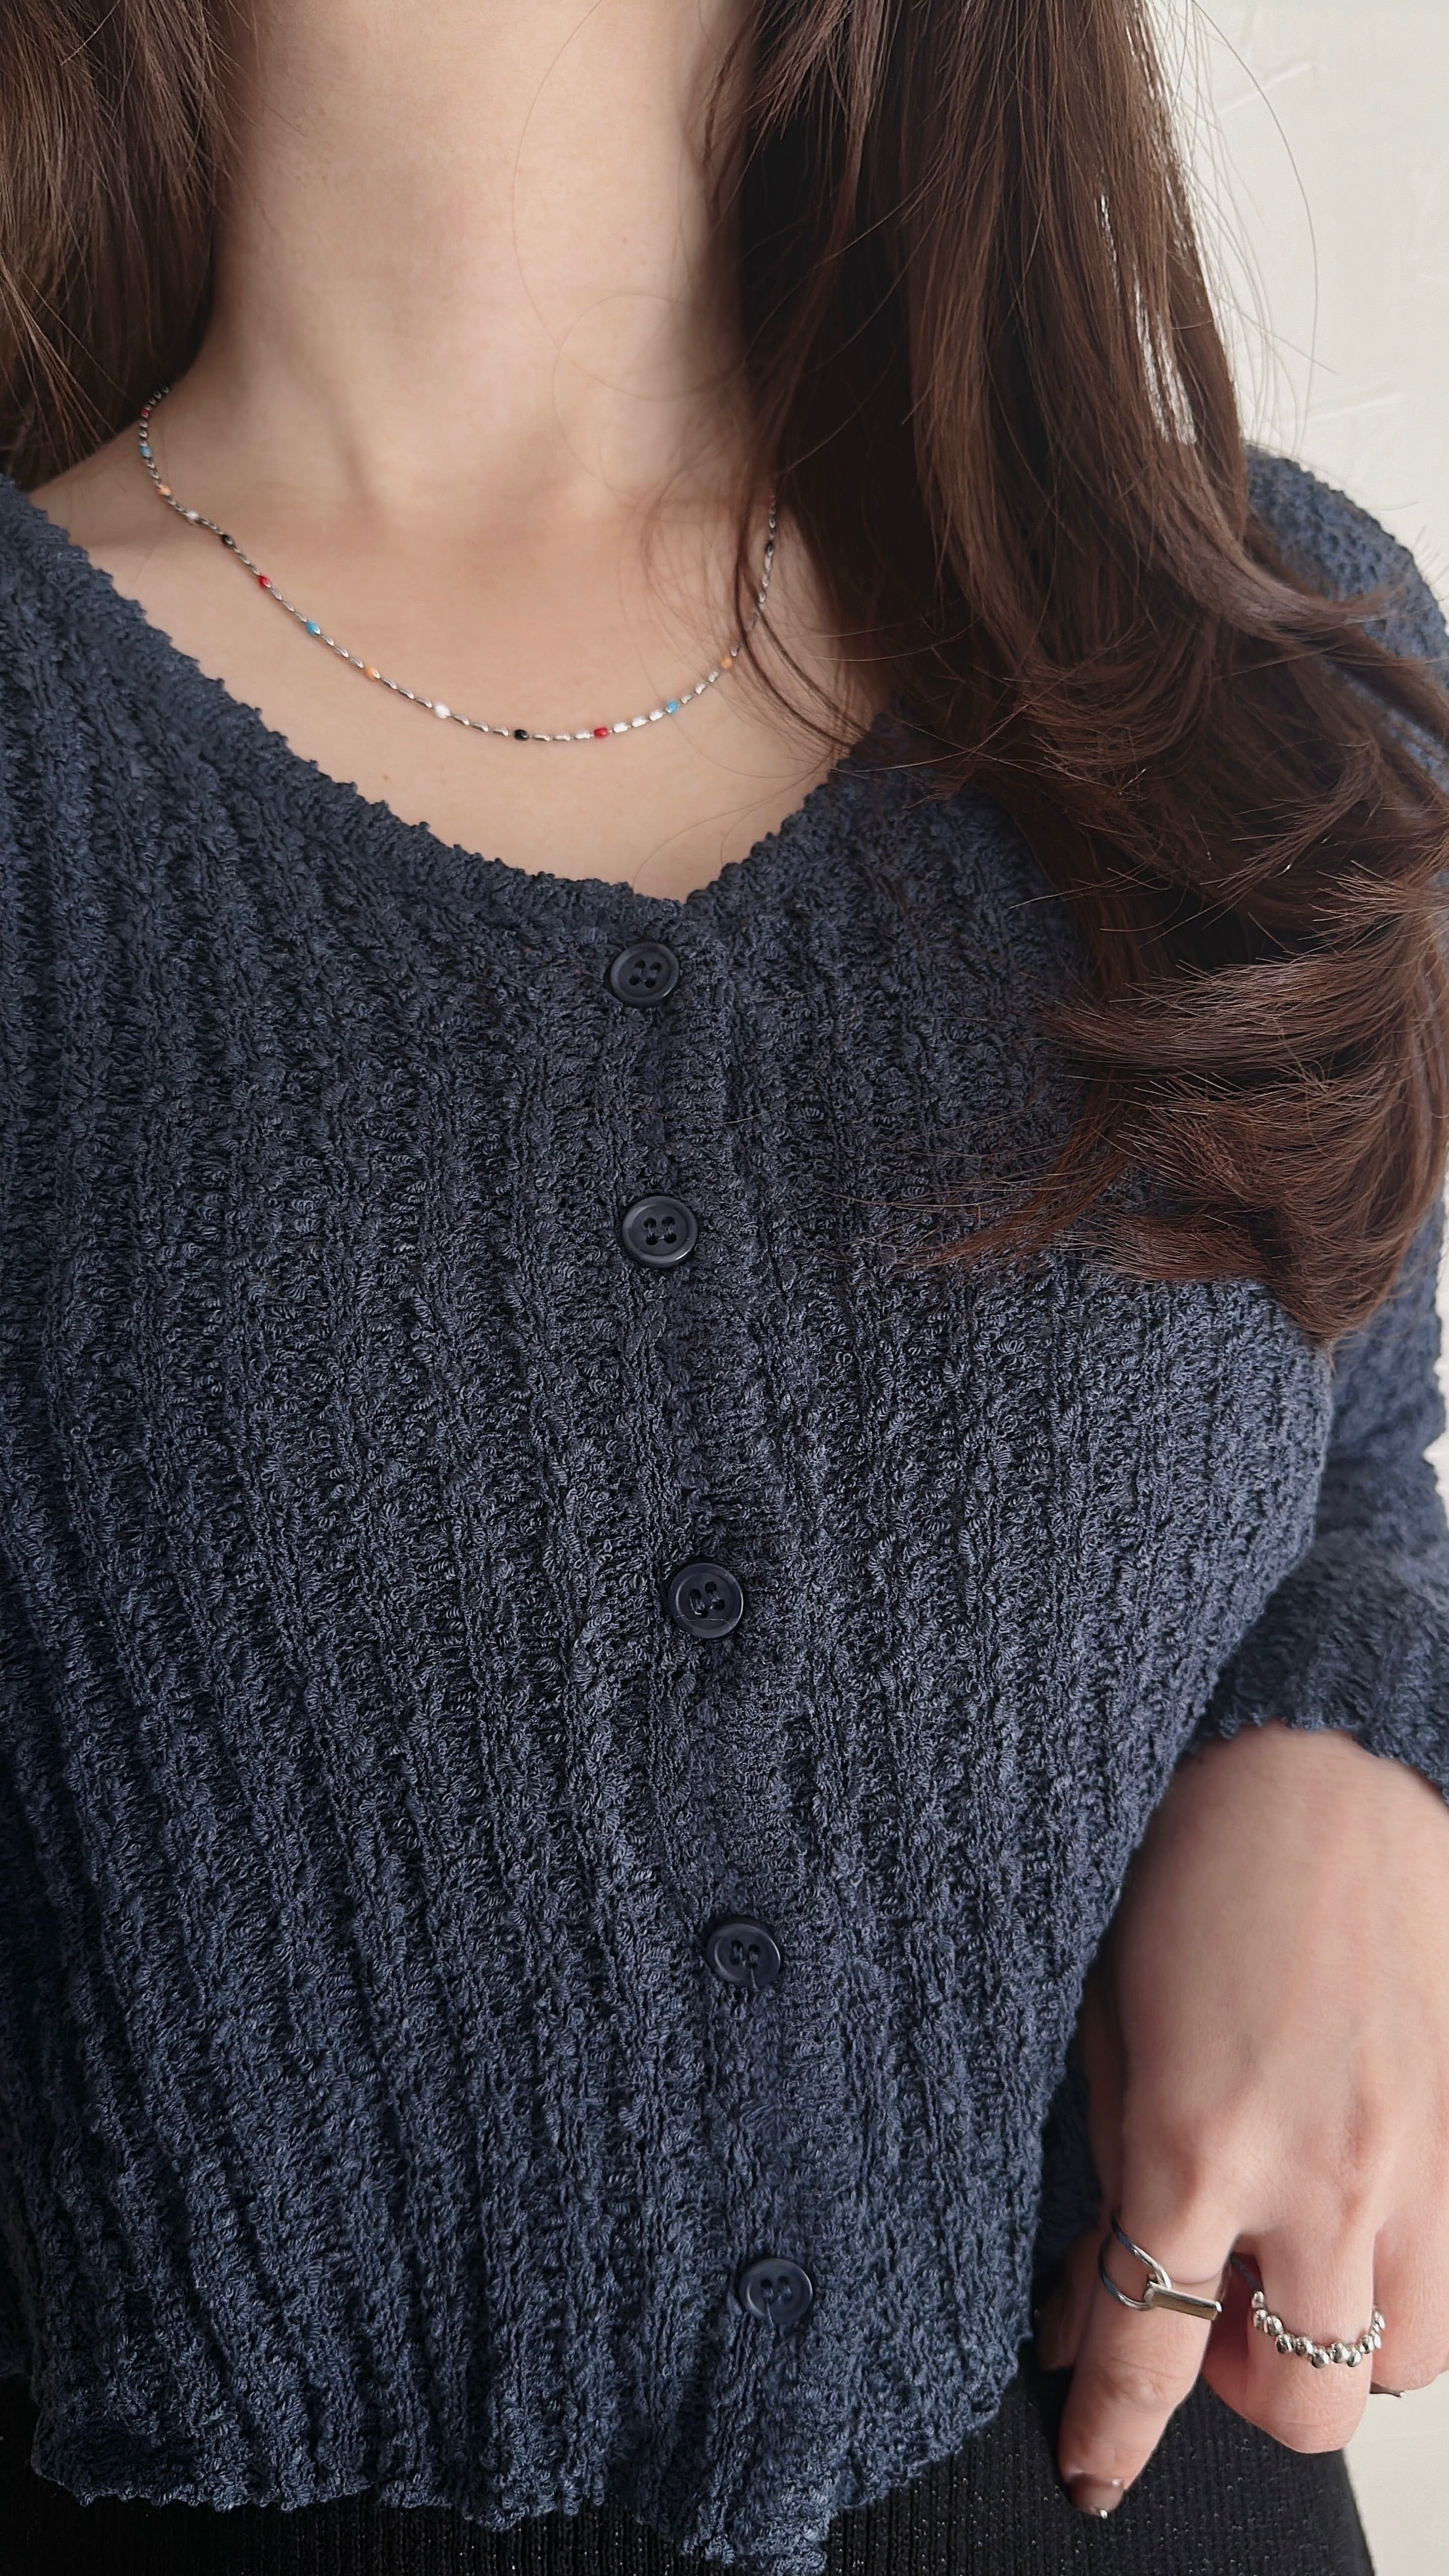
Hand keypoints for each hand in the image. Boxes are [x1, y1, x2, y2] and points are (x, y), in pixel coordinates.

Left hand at [1035, 1721, 1448, 2516]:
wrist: (1323, 1762)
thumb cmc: (1195, 1863)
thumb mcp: (1103, 2020)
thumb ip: (1101, 2174)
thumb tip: (1080, 2307)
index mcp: (1197, 2144)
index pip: (1146, 2354)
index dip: (1112, 2432)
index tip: (1092, 2470)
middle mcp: (1321, 2177)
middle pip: (1292, 2401)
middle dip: (1232, 2389)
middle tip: (1198, 2310)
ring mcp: (1417, 2159)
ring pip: (1400, 2360)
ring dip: (1333, 2341)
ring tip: (1286, 2264)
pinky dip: (1410, 2276)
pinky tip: (1358, 2211)